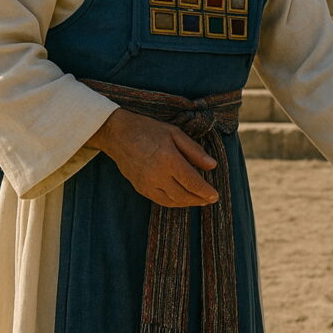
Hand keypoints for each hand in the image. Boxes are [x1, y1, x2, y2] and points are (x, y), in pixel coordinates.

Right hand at [87, 108, 218, 206]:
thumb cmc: (148, 130)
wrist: (118, 134)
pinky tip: (182, 198)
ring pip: (172, 201)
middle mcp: (157, 175)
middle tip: (209, 199)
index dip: (205, 191)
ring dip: (187, 203)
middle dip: (199, 199)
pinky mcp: (140, 188)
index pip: (192, 182)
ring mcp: (147, 184)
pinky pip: (160, 200)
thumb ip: (195, 151)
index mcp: (169, 159)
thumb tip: (213, 165)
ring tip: (199, 200)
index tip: (215, 196)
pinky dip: (174, 202)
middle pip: (184, 195)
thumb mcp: (175, 133)